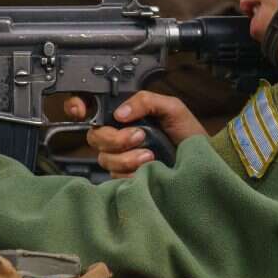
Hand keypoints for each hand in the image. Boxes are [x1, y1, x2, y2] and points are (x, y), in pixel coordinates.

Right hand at [60, 89, 202, 178]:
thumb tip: (120, 113)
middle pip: (94, 136)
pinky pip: (115, 176)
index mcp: (125, 114)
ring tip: (150, 155)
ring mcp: (120, 156)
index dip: (77, 106)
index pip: (91, 107)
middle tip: (140, 136)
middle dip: (115, 138)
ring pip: (103, 157)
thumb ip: (146, 101)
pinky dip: (130, 172)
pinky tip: (148, 169)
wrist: (200, 160)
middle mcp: (117, 134)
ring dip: (126, 157)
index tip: (80, 110)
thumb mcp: (171, 107)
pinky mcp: (125, 176)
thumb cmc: (188, 132)